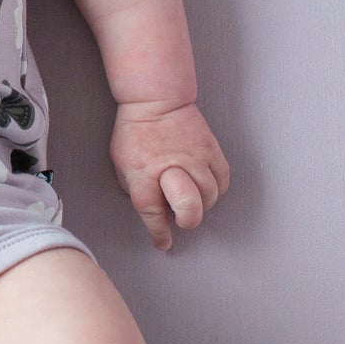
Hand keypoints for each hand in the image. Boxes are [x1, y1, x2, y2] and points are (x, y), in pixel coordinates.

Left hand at [109, 101, 228, 251]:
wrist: (155, 100)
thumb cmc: (135, 132)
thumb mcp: (121, 164)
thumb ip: (135, 189)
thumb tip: (154, 210)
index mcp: (143, 173)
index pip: (152, 213)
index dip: (159, 234)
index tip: (163, 243)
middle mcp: (171, 168)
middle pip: (190, 207)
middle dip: (187, 220)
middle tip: (182, 218)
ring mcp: (194, 158)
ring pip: (210, 196)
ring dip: (201, 204)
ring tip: (192, 198)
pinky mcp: (211, 149)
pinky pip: (222, 179)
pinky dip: (216, 188)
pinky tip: (205, 186)